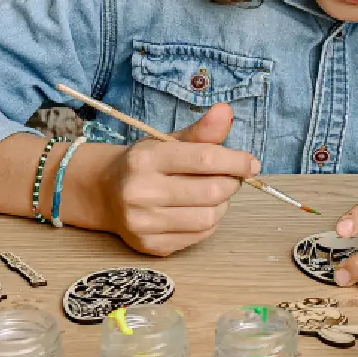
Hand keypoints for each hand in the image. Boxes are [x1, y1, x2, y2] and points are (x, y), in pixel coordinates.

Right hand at [91, 102, 259, 254]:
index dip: (236, 161)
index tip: (252, 163)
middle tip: (230, 177)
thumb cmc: (146, 164)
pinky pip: (199, 236)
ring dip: (222, 204)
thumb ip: (202, 131)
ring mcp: (142, 222)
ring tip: (214, 193)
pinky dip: (210, 222)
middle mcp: (139, 191)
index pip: (205, 158)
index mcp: (145, 159)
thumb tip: (226, 111)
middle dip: (231, 183)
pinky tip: (200, 210)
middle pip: (211, 191)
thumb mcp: (169, 141)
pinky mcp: (149, 245)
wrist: (105, 193)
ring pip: (209, 217)